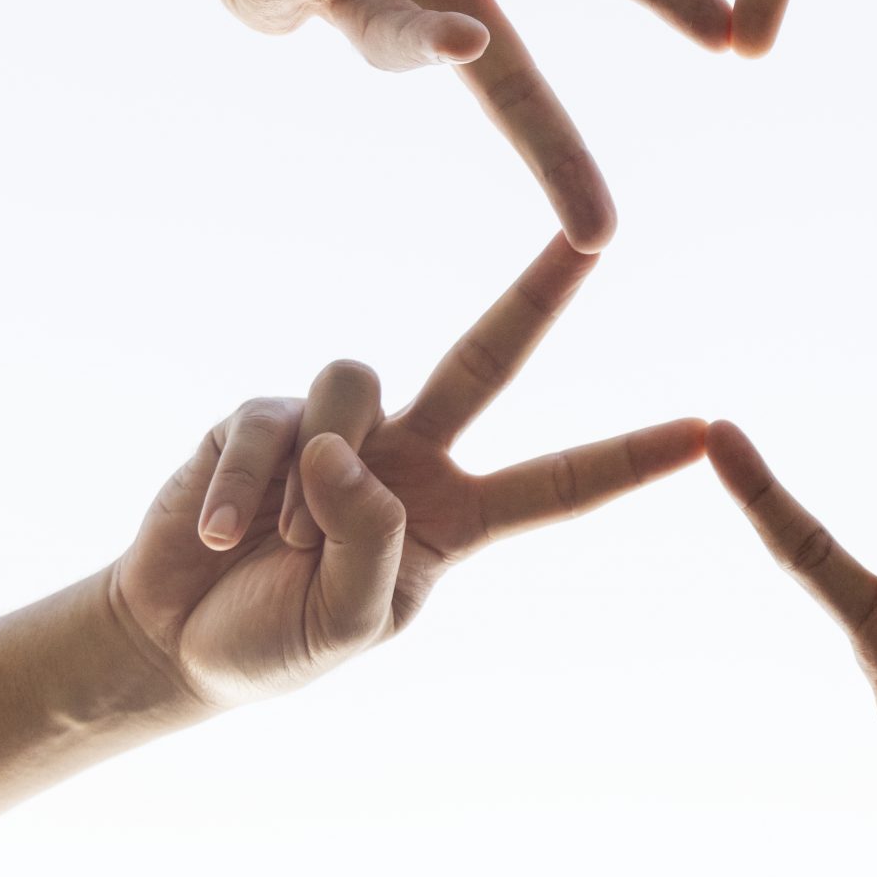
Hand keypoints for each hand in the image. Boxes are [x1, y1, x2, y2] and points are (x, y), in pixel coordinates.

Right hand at [106, 234, 705, 708]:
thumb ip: (370, 542)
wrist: (171, 641)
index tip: (706, 430)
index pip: (558, 485)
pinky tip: (219, 534)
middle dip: (541, 292)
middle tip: (600, 234)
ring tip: (272, 543)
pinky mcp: (266, 416)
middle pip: (488, 356)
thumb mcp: (349, 624)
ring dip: (309, 480)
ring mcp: (340, 429)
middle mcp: (408, 458)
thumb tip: (352, 451)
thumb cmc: (274, 643)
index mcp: (455, 519)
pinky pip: (272, 423)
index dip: (628, 459)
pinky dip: (243, 484)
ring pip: (357, 386)